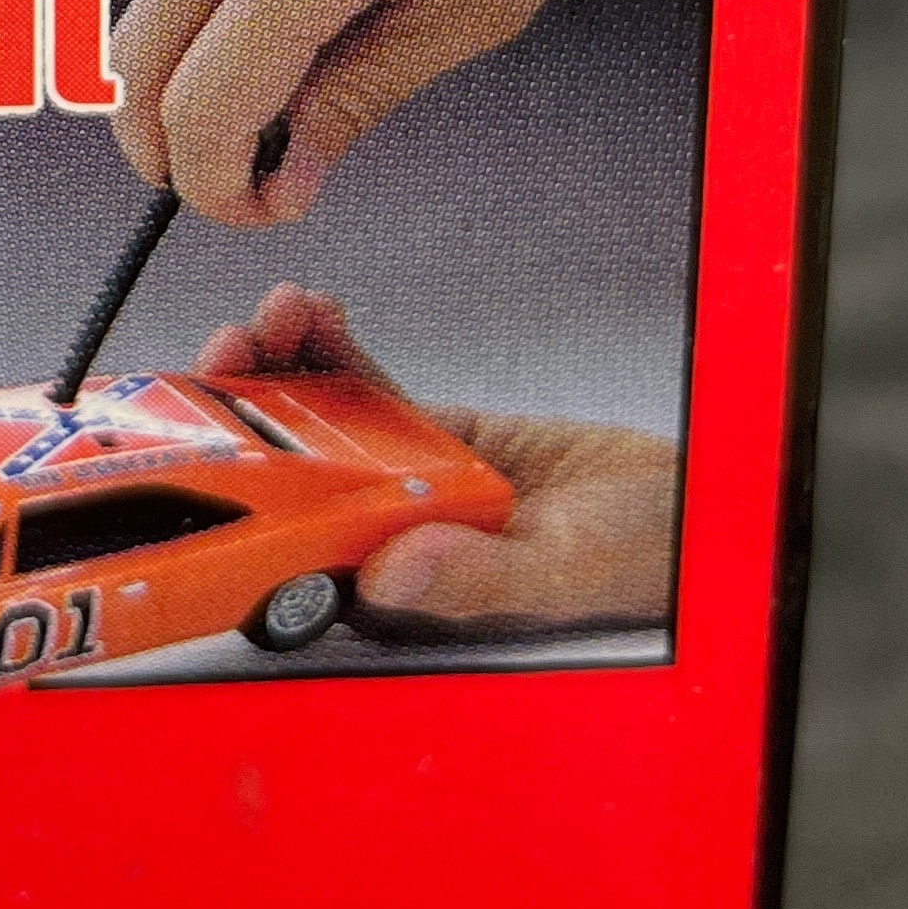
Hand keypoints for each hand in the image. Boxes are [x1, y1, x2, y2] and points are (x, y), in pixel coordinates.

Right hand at [111, 0, 650, 223]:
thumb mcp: (482, 1)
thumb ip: (365, 94)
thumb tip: (290, 172)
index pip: (202, 105)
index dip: (216, 188)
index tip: (261, 208)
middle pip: (134, 63)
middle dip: (169, 146)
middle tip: (250, 175)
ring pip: (147, 6)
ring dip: (186, 73)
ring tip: (289, 90)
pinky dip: (205, 11)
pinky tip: (287, 20)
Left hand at [198, 284, 675, 629]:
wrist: (698, 511)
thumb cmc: (639, 567)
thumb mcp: (559, 574)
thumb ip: (479, 579)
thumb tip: (390, 573)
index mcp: (395, 592)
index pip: (284, 548)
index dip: (232, 494)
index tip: (208, 434)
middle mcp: (385, 538)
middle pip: (286, 475)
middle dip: (244, 410)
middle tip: (230, 350)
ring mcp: (405, 483)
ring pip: (317, 425)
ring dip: (284, 369)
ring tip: (273, 315)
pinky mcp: (436, 438)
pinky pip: (371, 392)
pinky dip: (338, 352)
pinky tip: (317, 316)